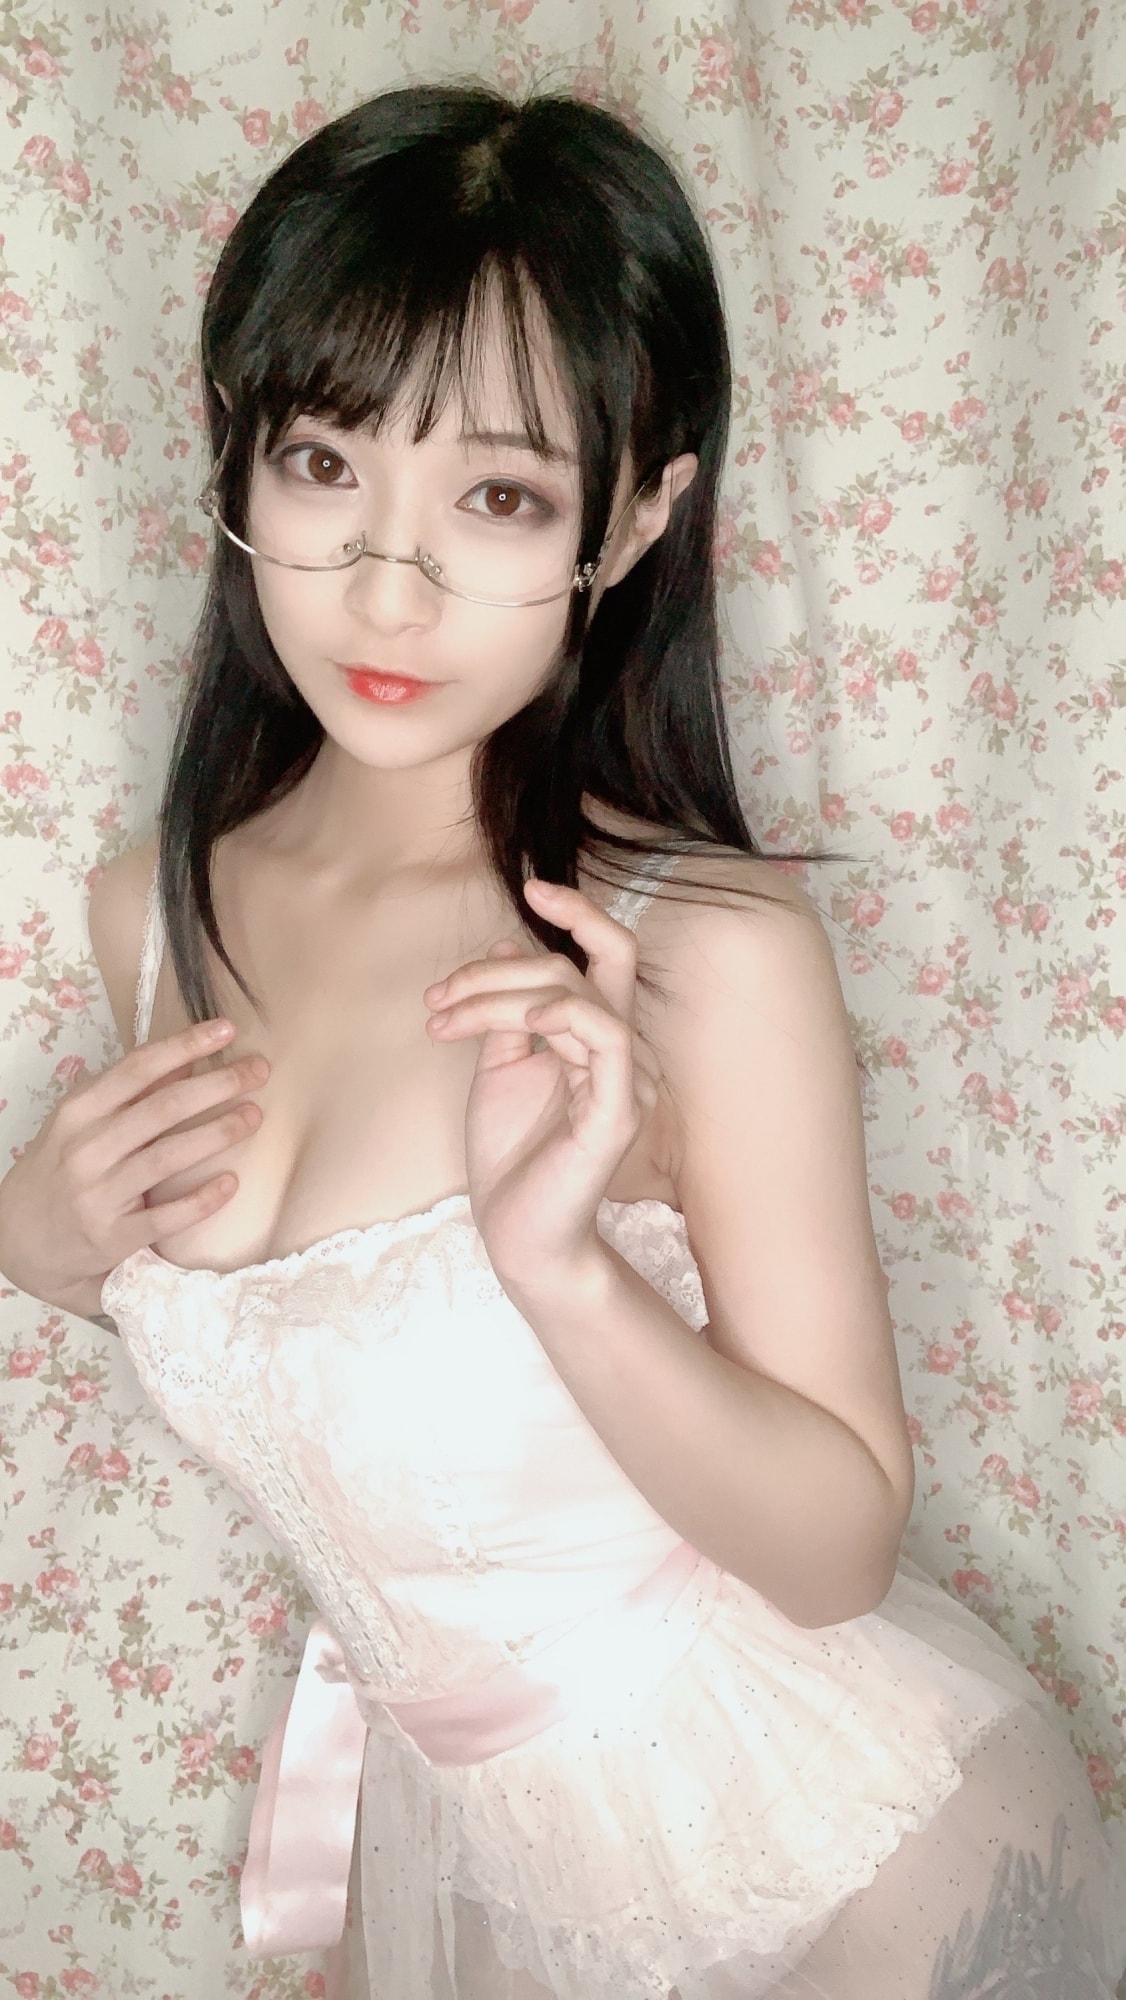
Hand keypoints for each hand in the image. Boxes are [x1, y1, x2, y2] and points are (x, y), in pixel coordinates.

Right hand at [0, 1022, 269, 1309]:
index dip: (185, 1045)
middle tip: (259, 1071)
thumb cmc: (62, 1170)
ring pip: (168, 1157)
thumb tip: (188, 1058)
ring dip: (218, 1133)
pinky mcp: (114, 1236)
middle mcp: (87, 1149)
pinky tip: (231, 1183)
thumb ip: (133, 1092)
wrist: (19, 1239)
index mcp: (79, 1112)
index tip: (226, 1029)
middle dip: (217, 1085)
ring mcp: (99, 1194)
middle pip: (162, 1108)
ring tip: (254, 1116)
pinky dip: (202, 1199)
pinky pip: (166, 1217)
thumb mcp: (84, 1122)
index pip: (138, 1068)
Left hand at [423, 879, 658, 1286]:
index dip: (580, 913)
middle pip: (582, 966)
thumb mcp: (499, 1067)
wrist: (517, 1235)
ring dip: (501, 994)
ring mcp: (625, 1080)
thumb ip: (506, 1011)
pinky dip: (561, 1015)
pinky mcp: (619, 1111)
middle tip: (439, 997)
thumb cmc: (512, 1158)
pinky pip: (606, 1037)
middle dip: (499, 968)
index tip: (532, 887)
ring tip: (446, 1021)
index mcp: (596, 1038)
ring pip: (575, 994)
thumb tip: (506, 943)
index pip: (608, 956)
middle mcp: (620, 1053)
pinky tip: (519, 1025)